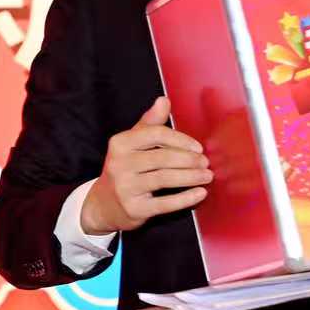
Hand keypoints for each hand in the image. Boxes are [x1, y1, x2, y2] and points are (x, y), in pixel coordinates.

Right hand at [80, 96, 212, 235]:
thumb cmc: (123, 169)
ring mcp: (125, 188)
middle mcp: (119, 164)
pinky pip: (165, 203)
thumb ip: (149, 123)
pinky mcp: (134, 209)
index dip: (181, 140)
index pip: (155, 134)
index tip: (198, 148)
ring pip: (165, 179)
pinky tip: (200, 193)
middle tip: (205, 163)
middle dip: (189, 160)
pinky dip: (186, 198)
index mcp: (120, 144)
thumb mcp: (130, 144)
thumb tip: (164, 100)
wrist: (102, 205)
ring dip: (191, 177)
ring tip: (207, 176)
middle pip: (163, 158)